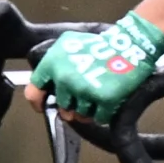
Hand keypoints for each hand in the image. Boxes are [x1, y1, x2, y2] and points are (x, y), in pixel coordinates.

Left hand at [28, 10, 163, 118]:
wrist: (129, 44)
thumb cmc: (100, 44)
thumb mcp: (68, 44)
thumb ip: (53, 63)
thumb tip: (44, 85)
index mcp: (53, 64)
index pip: (33, 92)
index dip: (38, 102)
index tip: (42, 106)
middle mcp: (66, 79)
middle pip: (63, 107)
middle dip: (72, 104)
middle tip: (84, 94)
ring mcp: (84, 91)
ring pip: (80, 115)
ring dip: (89, 109)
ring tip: (98, 94)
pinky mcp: (104, 100)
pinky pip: (99, 118)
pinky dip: (104, 113)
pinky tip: (109, 99)